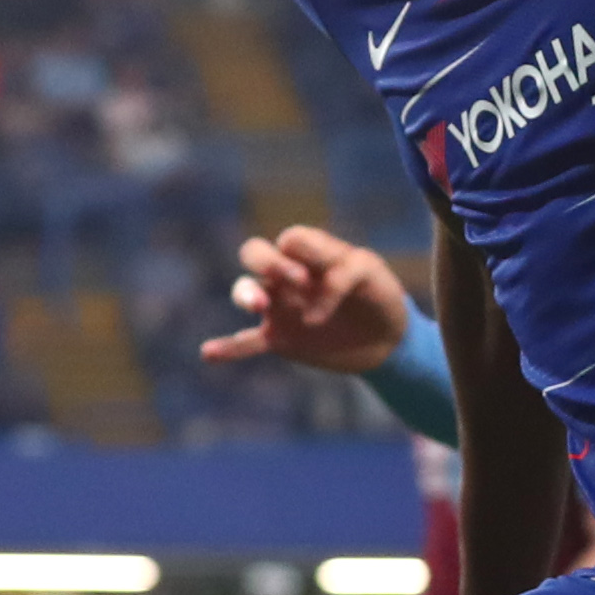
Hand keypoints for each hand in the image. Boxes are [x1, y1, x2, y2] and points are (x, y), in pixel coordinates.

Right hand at [201, 226, 412, 374]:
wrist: (386, 337)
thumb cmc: (377, 294)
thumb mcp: (370, 273)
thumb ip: (342, 275)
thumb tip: (308, 315)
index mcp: (310, 251)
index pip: (290, 240)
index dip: (298, 253)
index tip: (318, 275)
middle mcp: (288, 274)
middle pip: (254, 253)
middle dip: (266, 261)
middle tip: (298, 282)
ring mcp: (280, 305)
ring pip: (245, 290)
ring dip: (246, 294)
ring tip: (260, 306)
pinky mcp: (279, 338)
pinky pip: (247, 342)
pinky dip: (227, 348)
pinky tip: (208, 353)